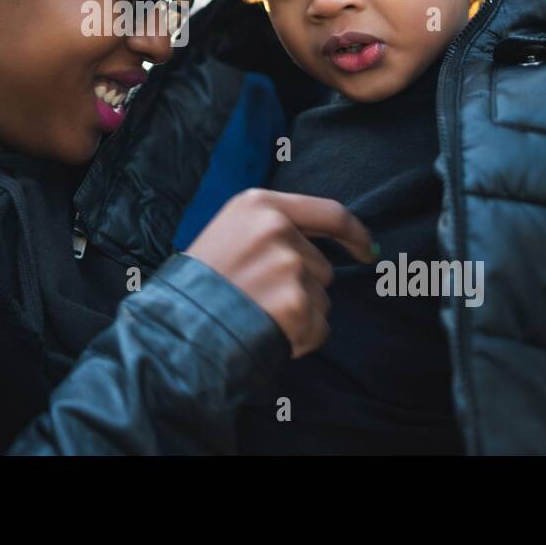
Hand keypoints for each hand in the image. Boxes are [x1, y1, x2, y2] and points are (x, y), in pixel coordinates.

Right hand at [184, 188, 374, 357]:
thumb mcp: (228, 231)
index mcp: (260, 205)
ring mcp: (289, 266)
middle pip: (322, 266)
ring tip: (255, 314)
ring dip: (298, 314)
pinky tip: (266, 332)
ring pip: (321, 299)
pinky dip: (300, 339)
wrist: (177, 323)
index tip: (368, 250)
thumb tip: (336, 246)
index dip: (355, 234)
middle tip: (256, 298)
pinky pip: (319, 329)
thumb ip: (272, 229)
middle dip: (301, 289)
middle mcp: (278, 230)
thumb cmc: (200, 282)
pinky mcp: (296, 303)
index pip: (330, 213)